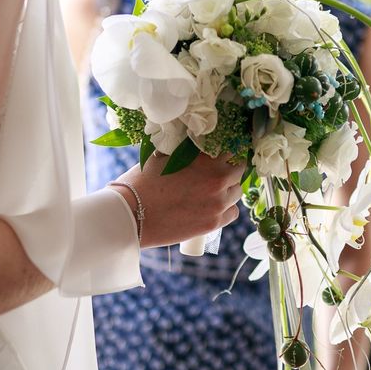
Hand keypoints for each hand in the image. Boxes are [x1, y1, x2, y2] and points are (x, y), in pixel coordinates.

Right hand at [112, 153, 244, 247]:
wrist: (132, 213)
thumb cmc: (142, 182)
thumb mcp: (164, 156)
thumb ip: (185, 151)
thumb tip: (195, 147)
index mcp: (205, 158)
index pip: (228, 148)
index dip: (224, 152)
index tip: (220, 155)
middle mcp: (217, 178)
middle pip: (238, 168)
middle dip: (230, 168)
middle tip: (218, 173)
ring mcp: (218, 201)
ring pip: (237, 191)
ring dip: (229, 188)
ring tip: (214, 191)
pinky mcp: (214, 222)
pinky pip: (233, 213)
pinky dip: (226, 209)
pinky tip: (214, 208)